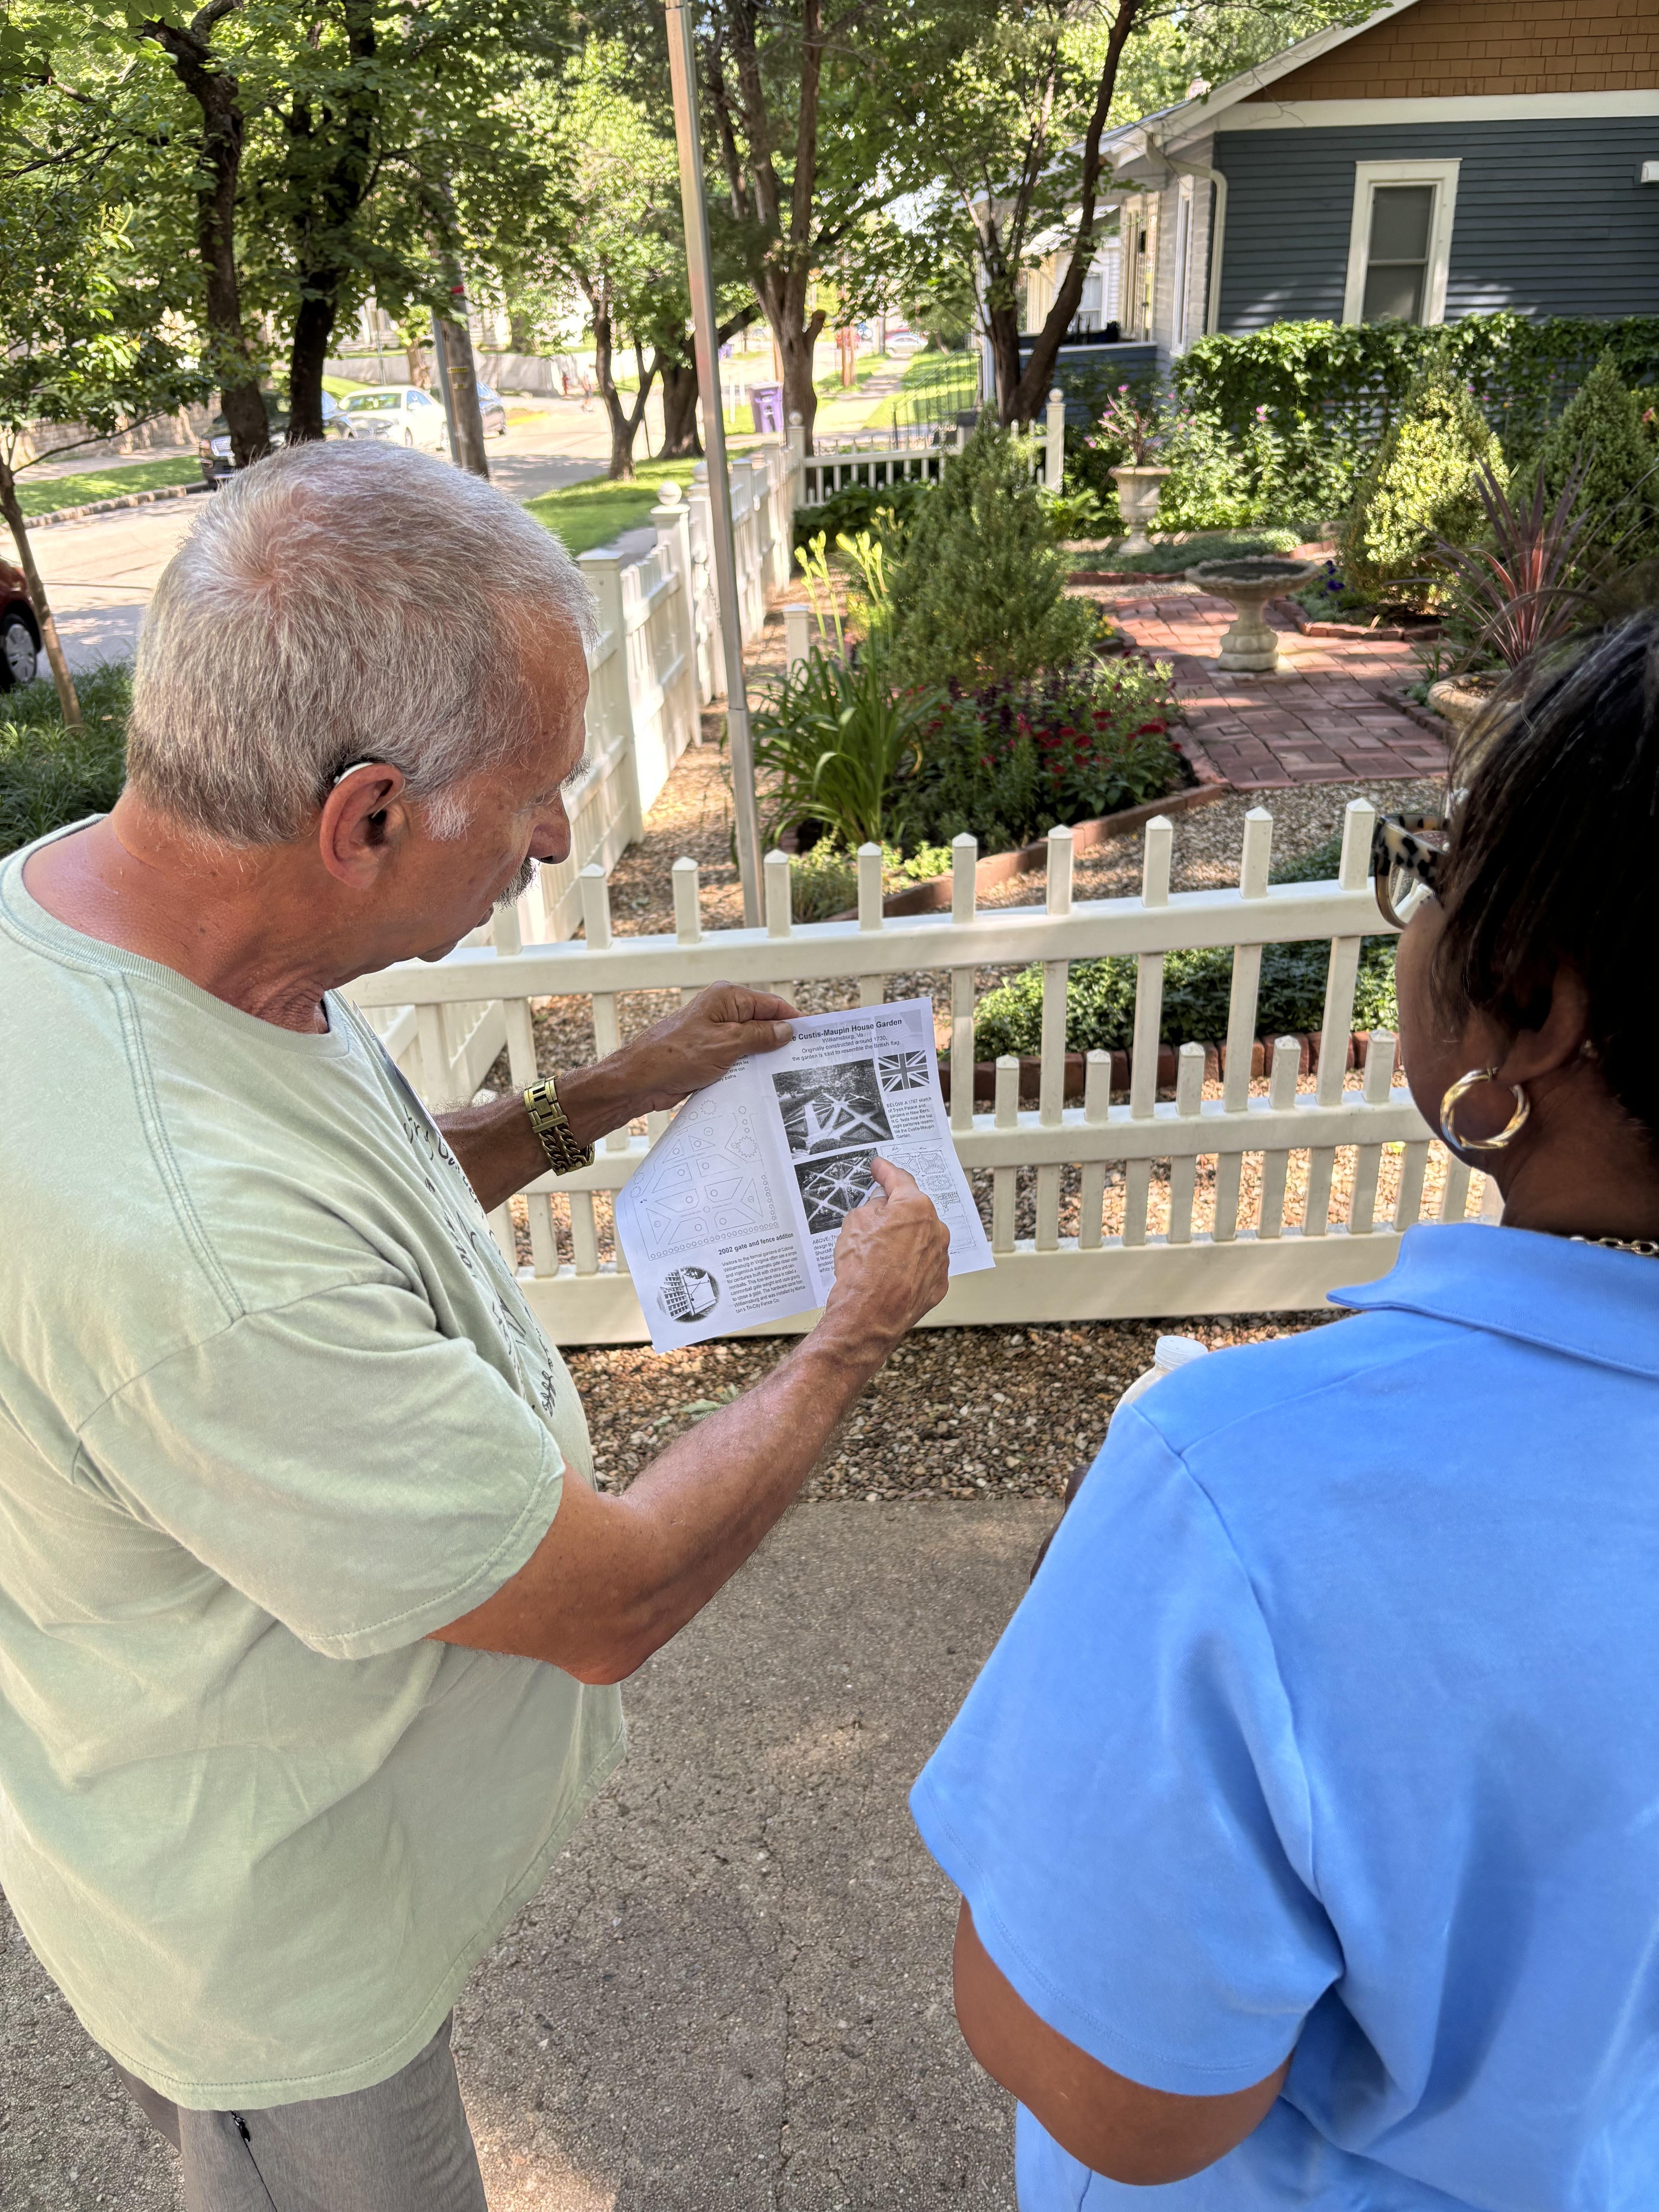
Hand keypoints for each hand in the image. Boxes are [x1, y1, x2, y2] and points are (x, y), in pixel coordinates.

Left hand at [558, 982, 796, 1143]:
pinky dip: (748, 1069)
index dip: (794, 1021)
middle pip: (764, 1024)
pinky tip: (761, 1083)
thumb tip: (786, 1031)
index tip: (815, 1038)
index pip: (772, 1005)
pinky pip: (738, 1059)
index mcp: (727, 998)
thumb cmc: (674, 1056)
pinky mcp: (709, 1054)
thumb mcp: (726, 1044)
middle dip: (781, 1041)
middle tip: (805, 1062)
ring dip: (764, 1058)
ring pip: (751, 1044)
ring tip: (788, 1076)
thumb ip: (759, 1036)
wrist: (638, 1081)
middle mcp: (722, 1012)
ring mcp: (715, 1033)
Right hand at [819, 1156, 950, 1363]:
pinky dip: (910, 1265)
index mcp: (915, 1207)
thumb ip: (871, 1207)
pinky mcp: (939, 1284)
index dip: (885, 1171)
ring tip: (878, 1255)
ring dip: (904, 1241)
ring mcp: (940, 1258)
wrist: (867, 1315)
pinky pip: (923, 1265)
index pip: (899, 1180)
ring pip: (921, 1239)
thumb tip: (879, 1206)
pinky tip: (891, 1273)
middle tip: (874, 1216)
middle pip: (914, 1211)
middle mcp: (935, 1230)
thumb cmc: (861, 1269)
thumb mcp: (854, 1224)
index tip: (880, 1167)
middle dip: (895, 1212)